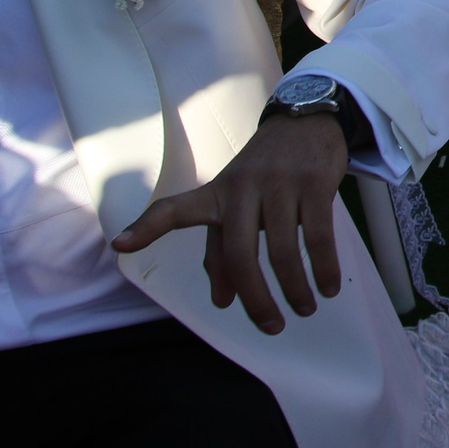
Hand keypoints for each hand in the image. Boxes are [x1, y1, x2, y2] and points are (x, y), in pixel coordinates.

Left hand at [112, 113, 349, 330]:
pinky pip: (318, 236)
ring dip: (295, 289)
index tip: (120, 244)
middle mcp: (241, 188)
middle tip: (271, 326)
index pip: (173, 209)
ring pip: (284, 250)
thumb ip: (222, 249)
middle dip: (256, 299)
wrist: (304, 120)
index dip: (146, 227)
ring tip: (304, 308)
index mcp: (215, 194)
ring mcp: (279, 184)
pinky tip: (328, 287)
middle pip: (240, 255)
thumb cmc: (263, 171)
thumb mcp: (235, 201)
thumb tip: (222, 300)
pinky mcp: (313, 183)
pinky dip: (324, 268)